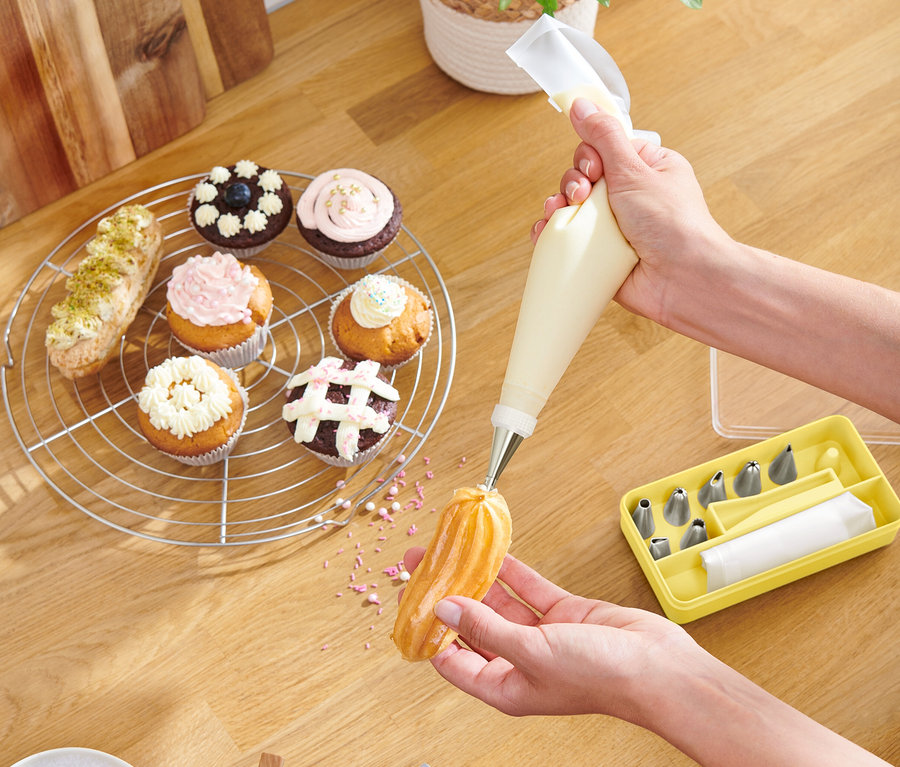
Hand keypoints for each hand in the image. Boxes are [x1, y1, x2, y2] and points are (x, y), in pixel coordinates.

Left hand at [401, 547, 696, 719]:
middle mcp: (520, 662)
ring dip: (476, 579)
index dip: (432, 631)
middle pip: (473, 625)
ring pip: (499, 604)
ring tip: (448, 553)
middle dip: (448, 596)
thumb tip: (445, 607)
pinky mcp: (564, 614)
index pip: (453, 659)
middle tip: (423, 567)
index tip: (413, 600)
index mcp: (506, 686)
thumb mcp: (531, 652)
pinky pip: (529, 589)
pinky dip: (512, 571)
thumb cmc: (600, 677)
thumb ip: (486, 628)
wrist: (659, 668)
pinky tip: (492, 554)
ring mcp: (542, 637)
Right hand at [532, 98, 730, 325]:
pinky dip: (553, 235)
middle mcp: (630, 197)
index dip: (590, 156)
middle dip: (574, 184)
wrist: (682, 280)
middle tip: (583, 194)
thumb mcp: (635, 170)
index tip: (595, 169)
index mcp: (647, 169)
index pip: (604, 149)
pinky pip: (567, 240)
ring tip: (563, 213)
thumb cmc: (672, 225)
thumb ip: (604, 136)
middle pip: (582, 178)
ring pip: (571, 209)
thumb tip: (581, 104)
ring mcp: (614, 227)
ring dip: (560, 207)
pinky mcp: (600, 255)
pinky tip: (546, 233)